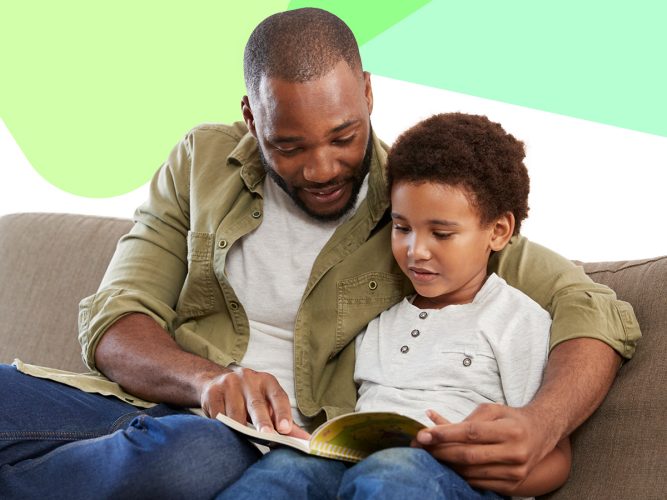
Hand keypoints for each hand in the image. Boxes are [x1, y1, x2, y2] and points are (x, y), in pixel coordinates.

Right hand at [199, 367, 304, 436]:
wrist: (217, 381)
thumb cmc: (250, 396)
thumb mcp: (268, 402)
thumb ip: (284, 420)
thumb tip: (304, 440)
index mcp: (267, 381)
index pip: (278, 396)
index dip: (283, 412)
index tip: (286, 429)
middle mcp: (248, 379)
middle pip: (257, 404)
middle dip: (262, 422)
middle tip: (268, 436)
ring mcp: (229, 384)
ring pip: (235, 414)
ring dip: (240, 429)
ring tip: (244, 440)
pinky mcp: (212, 393)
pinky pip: (218, 416)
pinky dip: (223, 427)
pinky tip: (225, 432)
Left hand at [413, 404, 556, 491]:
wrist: (541, 434)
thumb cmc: (510, 419)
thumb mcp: (492, 410)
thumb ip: (468, 419)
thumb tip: (436, 425)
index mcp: (510, 430)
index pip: (471, 433)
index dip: (445, 434)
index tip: (424, 434)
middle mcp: (515, 452)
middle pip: (468, 456)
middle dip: (440, 451)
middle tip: (420, 446)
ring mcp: (515, 472)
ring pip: (471, 472)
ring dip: (446, 464)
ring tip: (429, 455)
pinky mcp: (513, 484)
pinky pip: (479, 483)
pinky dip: (460, 475)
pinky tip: (448, 465)